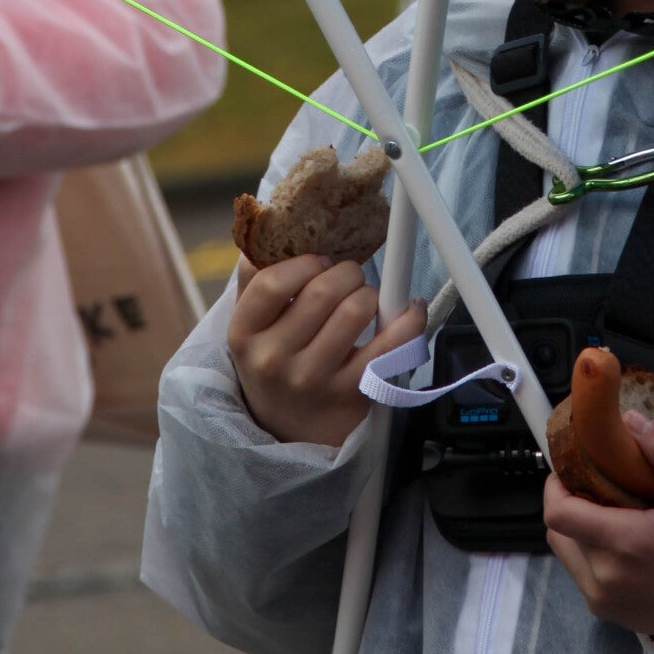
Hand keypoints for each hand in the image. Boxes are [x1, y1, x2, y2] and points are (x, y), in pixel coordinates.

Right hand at [228, 253, 423, 446]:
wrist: (290, 431)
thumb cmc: (275, 361)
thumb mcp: (251, 326)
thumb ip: (255, 278)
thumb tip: (273, 222)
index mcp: (244, 334)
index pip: (272, 282)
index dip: (305, 263)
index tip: (319, 264)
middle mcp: (274, 360)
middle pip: (323, 290)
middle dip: (347, 273)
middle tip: (349, 279)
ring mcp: (314, 380)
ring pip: (357, 309)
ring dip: (371, 295)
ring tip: (365, 301)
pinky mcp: (353, 393)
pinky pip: (393, 344)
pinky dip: (409, 318)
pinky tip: (409, 310)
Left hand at [543, 416, 653, 639]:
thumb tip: (629, 420)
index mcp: (627, 543)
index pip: (558, 513)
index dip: (556, 486)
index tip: (572, 469)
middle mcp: (607, 577)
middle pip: (558, 532)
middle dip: (571, 504)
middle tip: (600, 488)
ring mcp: (606, 600)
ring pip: (568, 554)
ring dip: (579, 531)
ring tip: (613, 515)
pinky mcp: (610, 613)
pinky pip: (582, 576)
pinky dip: (591, 555)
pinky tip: (623, 544)